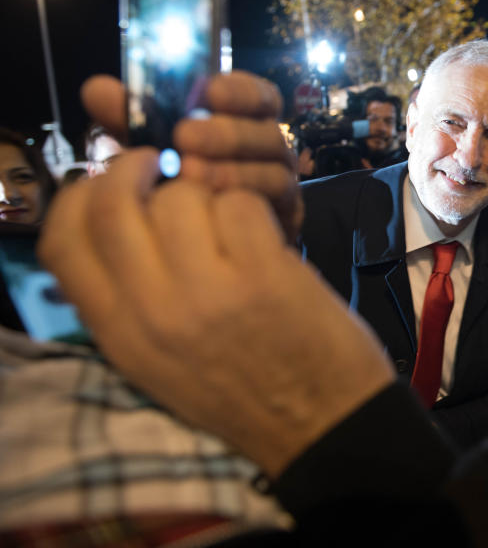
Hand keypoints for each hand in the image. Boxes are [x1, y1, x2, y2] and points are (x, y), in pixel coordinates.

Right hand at [37, 150, 394, 476]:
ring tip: (228, 225)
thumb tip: (103, 230)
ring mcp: (209, 291)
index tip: (104, 182)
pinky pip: (239, 203)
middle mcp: (154, 310)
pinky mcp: (264, 274)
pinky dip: (252, 208)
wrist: (321, 425)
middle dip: (134, 169)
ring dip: (206, 195)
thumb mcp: (157, 362)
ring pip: (180, 196)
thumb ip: (124, 300)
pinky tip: (265, 237)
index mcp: (119, 333)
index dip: (76, 196)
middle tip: (160, 166)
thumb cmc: (241, 390)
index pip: (62, 242)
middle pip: (112, 204)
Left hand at [80, 72, 302, 242]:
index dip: (241, 90)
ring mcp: (281, 184)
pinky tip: (209, 204)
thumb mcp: (154, 148)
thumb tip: (97, 89)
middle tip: (185, 136)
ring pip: (273, 170)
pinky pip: (273, 207)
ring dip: (232, 169)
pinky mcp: (283, 219)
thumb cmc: (182, 185)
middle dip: (226, 132)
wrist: (206, 248)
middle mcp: (269, 150)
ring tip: (189, 172)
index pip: (260, 97)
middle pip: (266, 132)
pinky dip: (242, 201)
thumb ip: (134, 119)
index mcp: (246, 122)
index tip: (211, 90)